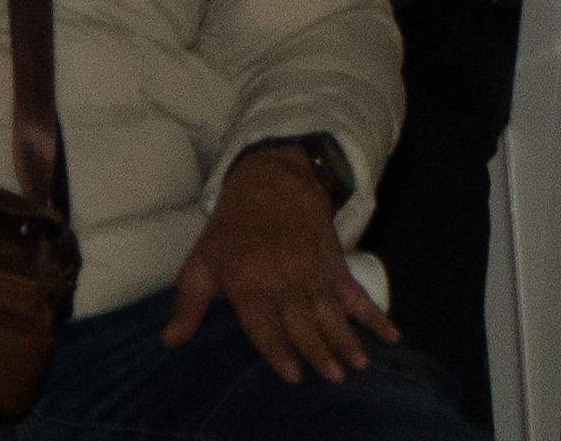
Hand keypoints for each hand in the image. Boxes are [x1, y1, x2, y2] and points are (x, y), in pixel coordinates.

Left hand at [164, 140, 382, 387]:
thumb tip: (169, 342)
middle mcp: (286, 282)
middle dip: (320, 353)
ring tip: (358, 366)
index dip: (280, 353)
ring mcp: (314, 273)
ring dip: (347, 341)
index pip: (267, 328)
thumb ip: (187, 305)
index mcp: (251, 285)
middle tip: (334, 378)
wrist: (272, 181)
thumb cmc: (231, 228)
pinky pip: (357, 295)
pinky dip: (375, 316)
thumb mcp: (201, 263)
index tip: (293, 376)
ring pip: (333, 314)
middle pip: (305, 325)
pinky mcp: (335, 265)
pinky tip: (390, 334)